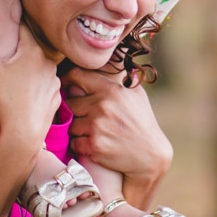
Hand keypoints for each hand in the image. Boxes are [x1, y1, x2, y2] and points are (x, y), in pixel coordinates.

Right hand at [0, 22, 59, 147]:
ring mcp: (54, 82)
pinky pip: (44, 86)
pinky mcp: (55, 98)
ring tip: (14, 78)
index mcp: (34, 52)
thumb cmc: (6, 100)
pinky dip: (35, 87)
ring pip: (39, 68)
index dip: (12, 28)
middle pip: (31, 50)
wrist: (23, 134)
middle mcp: (49, 64)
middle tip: (5, 57)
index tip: (5, 29)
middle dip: (19, 51)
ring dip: (28, 70)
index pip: (23, 30)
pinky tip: (24, 94)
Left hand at [62, 68, 171, 187]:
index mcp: (110, 90)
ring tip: (90, 131)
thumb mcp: (136, 95)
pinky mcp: (94, 146)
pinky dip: (80, 144)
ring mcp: (97, 126)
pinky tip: (92, 143)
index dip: (67, 79)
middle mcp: (102, 106)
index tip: (65, 85)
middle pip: (69, 103)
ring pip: (70, 124)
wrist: (151, 154)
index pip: (76, 75)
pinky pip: (74, 142)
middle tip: (83, 116)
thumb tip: (111, 62)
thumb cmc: (143, 122)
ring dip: (76, 128)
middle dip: (73, 109)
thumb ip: (119, 79)